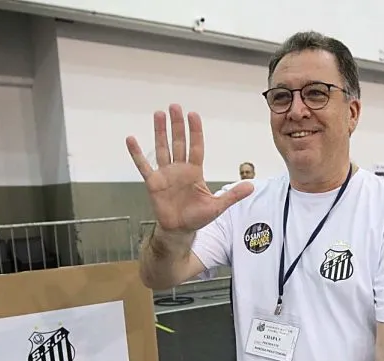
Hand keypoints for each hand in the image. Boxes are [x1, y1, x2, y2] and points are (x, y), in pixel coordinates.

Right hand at [126, 104, 252, 232]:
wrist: (180, 230)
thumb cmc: (198, 217)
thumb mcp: (218, 206)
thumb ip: (232, 195)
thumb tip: (252, 186)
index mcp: (195, 171)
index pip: (196, 147)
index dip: (194, 131)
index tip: (193, 115)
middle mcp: (180, 169)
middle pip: (178, 142)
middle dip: (177, 125)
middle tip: (175, 106)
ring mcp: (165, 174)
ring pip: (162, 148)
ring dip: (160, 132)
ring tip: (158, 114)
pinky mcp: (153, 183)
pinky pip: (144, 166)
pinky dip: (137, 153)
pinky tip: (131, 140)